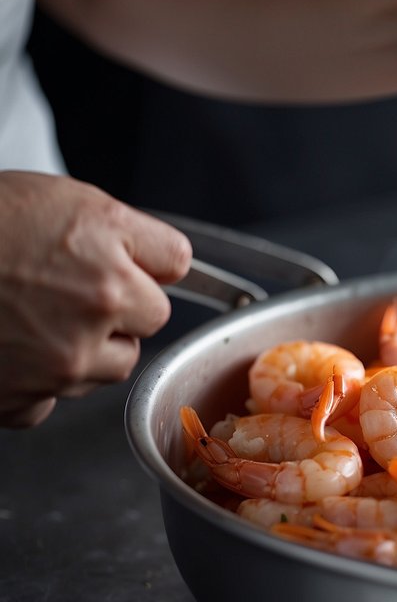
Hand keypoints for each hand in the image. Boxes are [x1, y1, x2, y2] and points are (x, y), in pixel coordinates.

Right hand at [0, 172, 191, 426]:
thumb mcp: (67, 199)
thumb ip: (136, 237)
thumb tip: (175, 268)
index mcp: (110, 266)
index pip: (173, 268)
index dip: (142, 259)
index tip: (117, 257)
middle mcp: (92, 321)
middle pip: (146, 323)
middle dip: (118, 308)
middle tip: (60, 284)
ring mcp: (57, 367)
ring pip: (105, 367)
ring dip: (82, 348)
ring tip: (28, 313)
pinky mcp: (18, 400)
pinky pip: (48, 402)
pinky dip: (33, 383)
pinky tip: (6, 348)